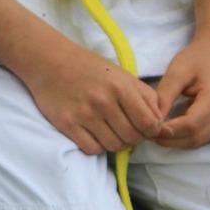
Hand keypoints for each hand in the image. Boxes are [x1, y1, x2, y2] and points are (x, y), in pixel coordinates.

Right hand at [20, 39, 165, 155]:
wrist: (49, 60)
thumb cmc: (89, 67)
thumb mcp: (122, 74)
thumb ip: (145, 96)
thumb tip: (160, 121)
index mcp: (120, 87)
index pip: (149, 123)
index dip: (152, 130)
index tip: (145, 128)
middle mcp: (103, 101)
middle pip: (132, 138)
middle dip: (134, 138)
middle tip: (126, 129)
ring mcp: (84, 114)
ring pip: (113, 146)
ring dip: (116, 143)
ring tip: (110, 131)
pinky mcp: (67, 124)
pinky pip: (92, 149)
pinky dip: (97, 146)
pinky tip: (94, 134)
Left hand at [150, 31, 209, 148]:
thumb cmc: (197, 58)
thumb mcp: (177, 72)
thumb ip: (165, 95)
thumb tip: (153, 119)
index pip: (190, 125)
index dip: (168, 131)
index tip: (148, 129)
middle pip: (196, 138)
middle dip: (171, 140)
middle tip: (148, 135)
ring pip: (200, 142)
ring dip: (178, 143)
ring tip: (156, 134)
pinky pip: (205, 138)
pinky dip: (187, 139)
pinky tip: (171, 133)